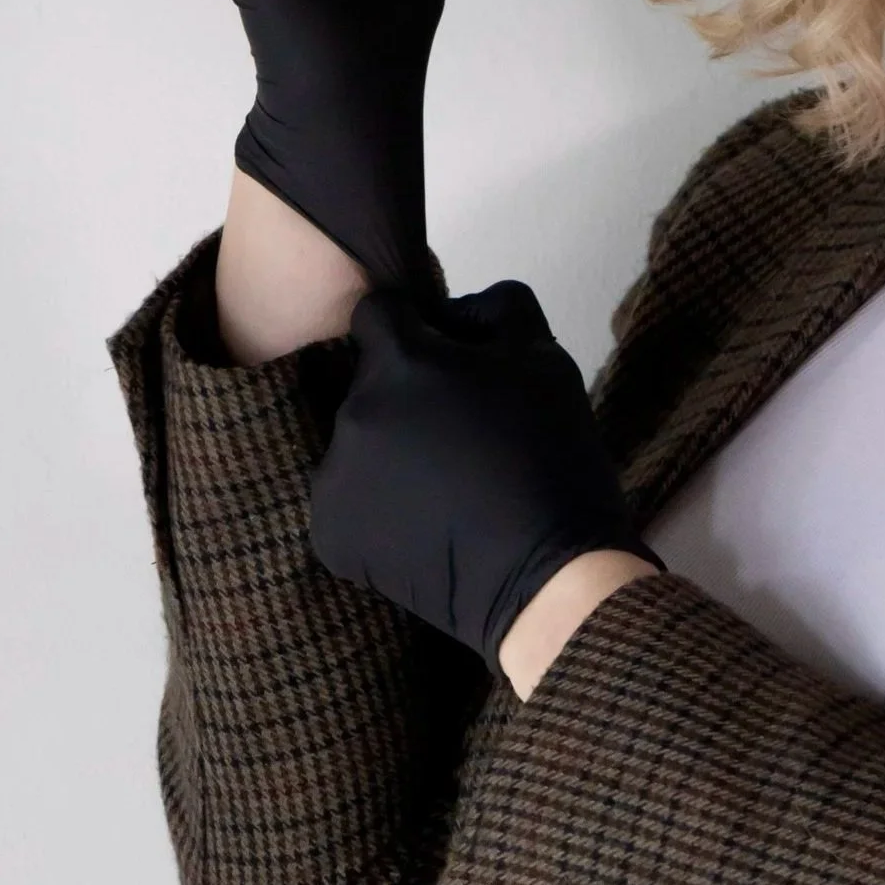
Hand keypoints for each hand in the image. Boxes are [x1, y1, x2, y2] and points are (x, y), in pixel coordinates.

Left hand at [308, 280, 656, 675]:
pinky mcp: (330, 536)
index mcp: (399, 363)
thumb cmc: (555, 460)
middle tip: (466, 436)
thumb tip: (452, 313)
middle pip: (370, 383)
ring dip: (393, 451)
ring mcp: (334, 481)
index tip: (450, 365)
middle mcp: (352, 415)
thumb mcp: (546, 356)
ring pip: (359, 442)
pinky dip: (381, 507)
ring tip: (450, 487)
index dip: (416, 329)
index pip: (376, 313)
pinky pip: (349, 501)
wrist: (549, 577)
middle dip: (409, 396)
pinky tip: (429, 524)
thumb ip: (494, 307)